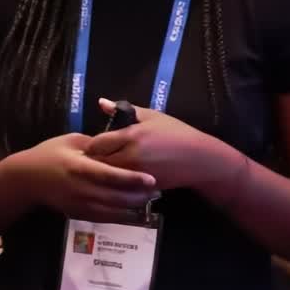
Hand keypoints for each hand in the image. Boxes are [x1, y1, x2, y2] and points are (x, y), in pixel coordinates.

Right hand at [14, 132, 157, 223]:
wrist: (26, 180)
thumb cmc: (49, 154)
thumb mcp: (70, 141)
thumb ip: (95, 144)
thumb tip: (117, 144)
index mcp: (80, 168)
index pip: (110, 176)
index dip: (132, 179)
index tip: (151, 178)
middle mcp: (81, 189)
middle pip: (116, 197)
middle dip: (139, 196)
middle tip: (157, 190)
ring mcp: (80, 205)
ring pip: (113, 212)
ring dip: (133, 207)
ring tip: (149, 200)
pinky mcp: (79, 214)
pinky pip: (104, 218)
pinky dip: (121, 216)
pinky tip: (133, 210)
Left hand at [85, 98, 230, 192]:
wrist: (198, 159)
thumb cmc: (175, 133)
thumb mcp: (151, 116)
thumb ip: (124, 110)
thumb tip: (101, 102)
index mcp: (130, 136)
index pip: (97, 143)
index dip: (91, 145)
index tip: (94, 145)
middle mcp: (129, 156)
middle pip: (98, 162)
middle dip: (93, 160)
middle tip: (95, 158)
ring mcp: (135, 174)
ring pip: (107, 177)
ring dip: (102, 173)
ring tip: (104, 168)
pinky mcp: (141, 187)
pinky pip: (119, 187)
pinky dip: (115, 183)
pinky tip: (118, 179)